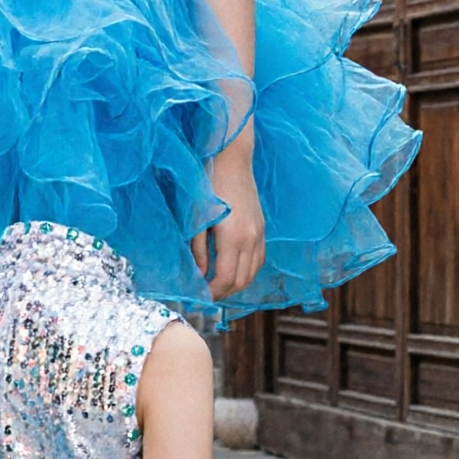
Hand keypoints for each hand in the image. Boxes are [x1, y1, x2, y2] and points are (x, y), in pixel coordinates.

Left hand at [195, 142, 266, 300]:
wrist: (231, 160)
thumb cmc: (207, 186)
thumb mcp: (196, 220)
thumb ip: (198, 250)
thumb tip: (199, 275)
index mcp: (234, 238)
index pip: (226, 279)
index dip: (212, 293)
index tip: (198, 298)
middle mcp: (252, 239)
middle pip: (242, 280)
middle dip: (223, 293)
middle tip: (205, 297)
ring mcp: (260, 233)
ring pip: (253, 272)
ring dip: (236, 284)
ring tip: (217, 288)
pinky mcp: (262, 227)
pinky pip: (259, 258)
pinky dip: (247, 271)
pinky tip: (232, 271)